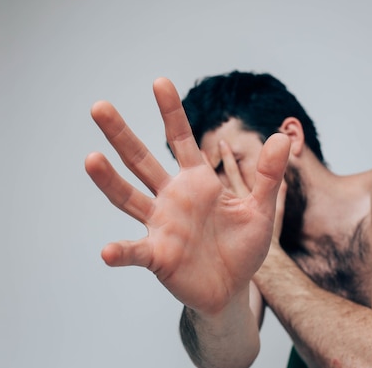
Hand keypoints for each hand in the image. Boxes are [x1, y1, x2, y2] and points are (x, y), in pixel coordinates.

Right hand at [85, 78, 289, 314]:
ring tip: (91, 159)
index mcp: (197, 181)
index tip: (160, 82)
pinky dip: (121, 252)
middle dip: (121, 134)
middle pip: (141, 160)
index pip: (180, 139)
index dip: (171, 112)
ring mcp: (161, 225)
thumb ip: (268, 175)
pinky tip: (107, 251)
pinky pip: (136, 252)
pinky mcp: (158, 255)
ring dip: (109, 180)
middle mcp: (172, 197)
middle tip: (98, 106)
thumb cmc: (243, 247)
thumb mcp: (261, 208)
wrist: (231, 289)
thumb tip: (281, 137)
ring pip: (129, 197)